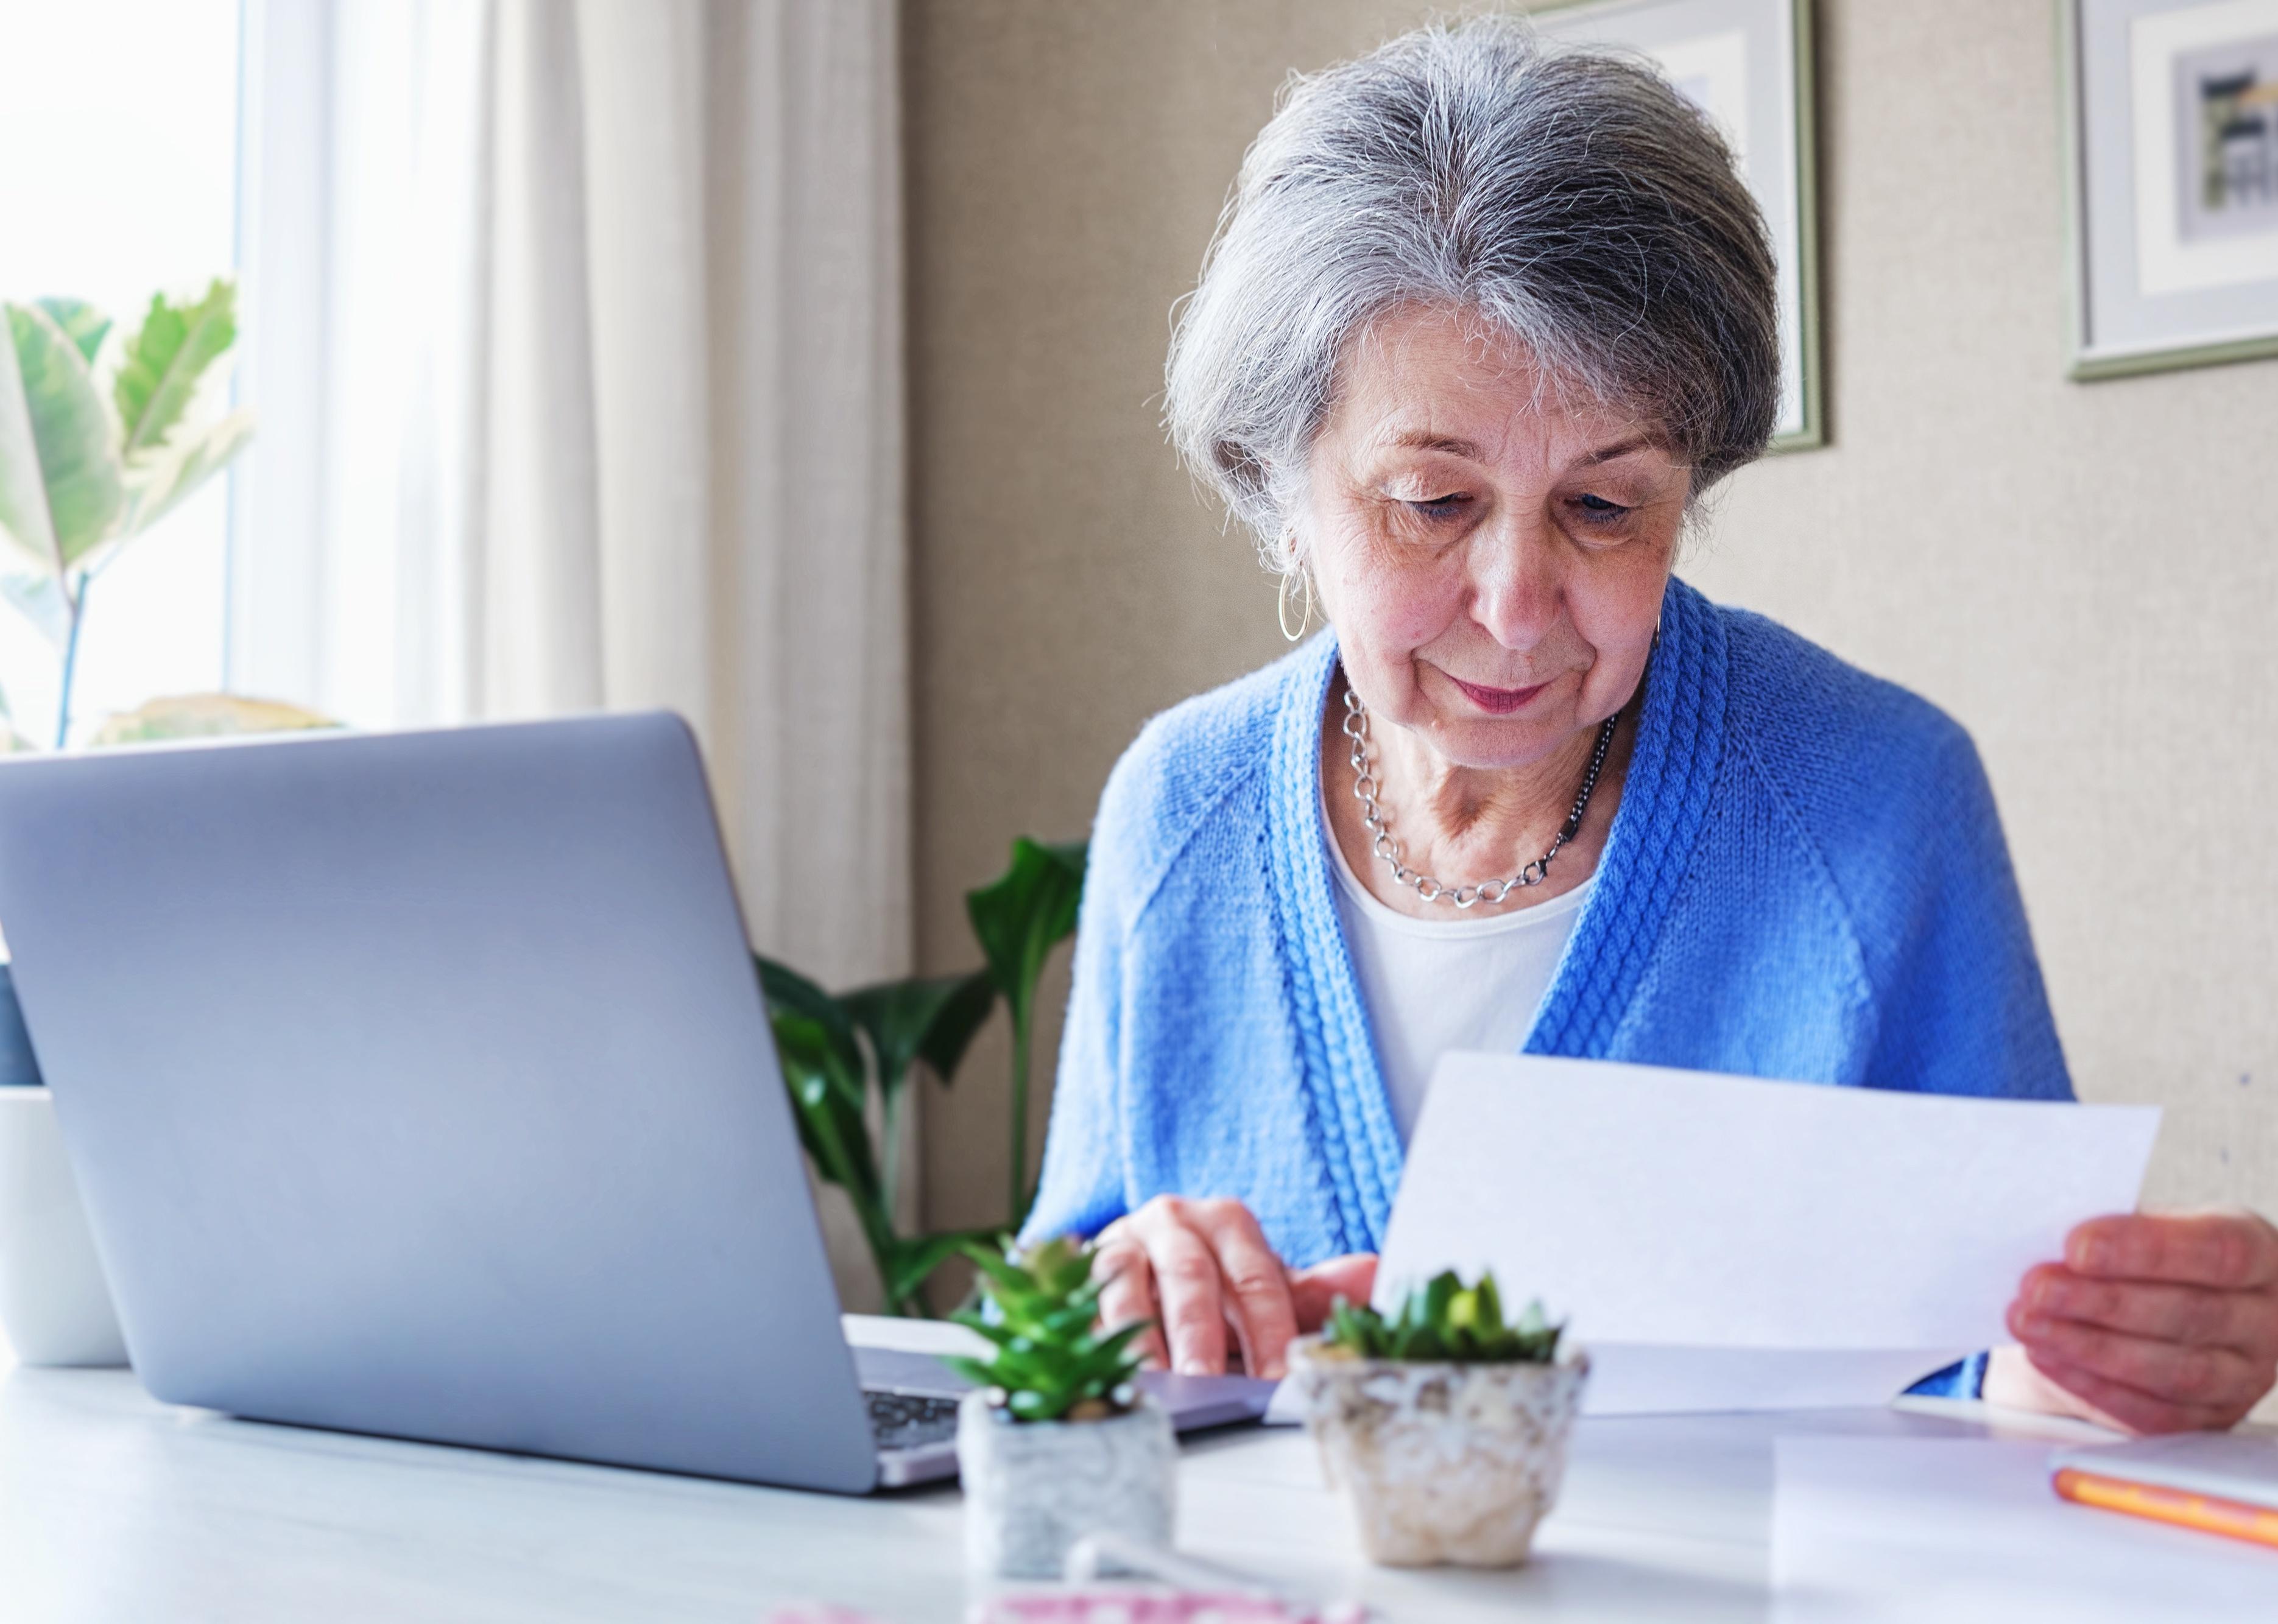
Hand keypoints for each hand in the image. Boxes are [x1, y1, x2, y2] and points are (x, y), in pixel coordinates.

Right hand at [1092, 1195, 1376, 1380]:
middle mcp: (1173, 1220)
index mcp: (1228, 1222)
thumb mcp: (1262, 1284)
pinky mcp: (1080, 1267)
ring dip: (1142, 1338)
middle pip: (1191, 1277)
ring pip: (1130, 1285)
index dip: (1267, 1329)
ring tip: (1156, 1384)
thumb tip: (1375, 1275)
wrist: (1143, 1260)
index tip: (1274, 1379)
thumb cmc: (1213, 1282)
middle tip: (1208, 1385)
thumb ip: (1312, 1289)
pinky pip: (1086, 1300)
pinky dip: (1097, 1334)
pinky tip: (1111, 1370)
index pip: (1255, 1276)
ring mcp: (1123, 1240)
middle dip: (1201, 1335)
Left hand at [1998, 1210, 2277, 1432]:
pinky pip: (2152, 1413)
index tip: (2077, 1246)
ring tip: (2029, 1323)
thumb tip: (2050, 1244)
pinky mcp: (2208, 1420)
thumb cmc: (2146, 1261)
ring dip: (2090, 1347)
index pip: (2219, 1250)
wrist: (2147, 1311)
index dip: (2148, 1249)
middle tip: (2037, 1288)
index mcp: (2258, 1253)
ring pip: (2174, 1370)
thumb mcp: (2141, 1232)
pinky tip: (2046, 1356)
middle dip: (2105, 1302)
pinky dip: (2091, 1385)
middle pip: (2193, 1313)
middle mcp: (2264, 1319)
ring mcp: (2243, 1377)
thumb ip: (2112, 1236)